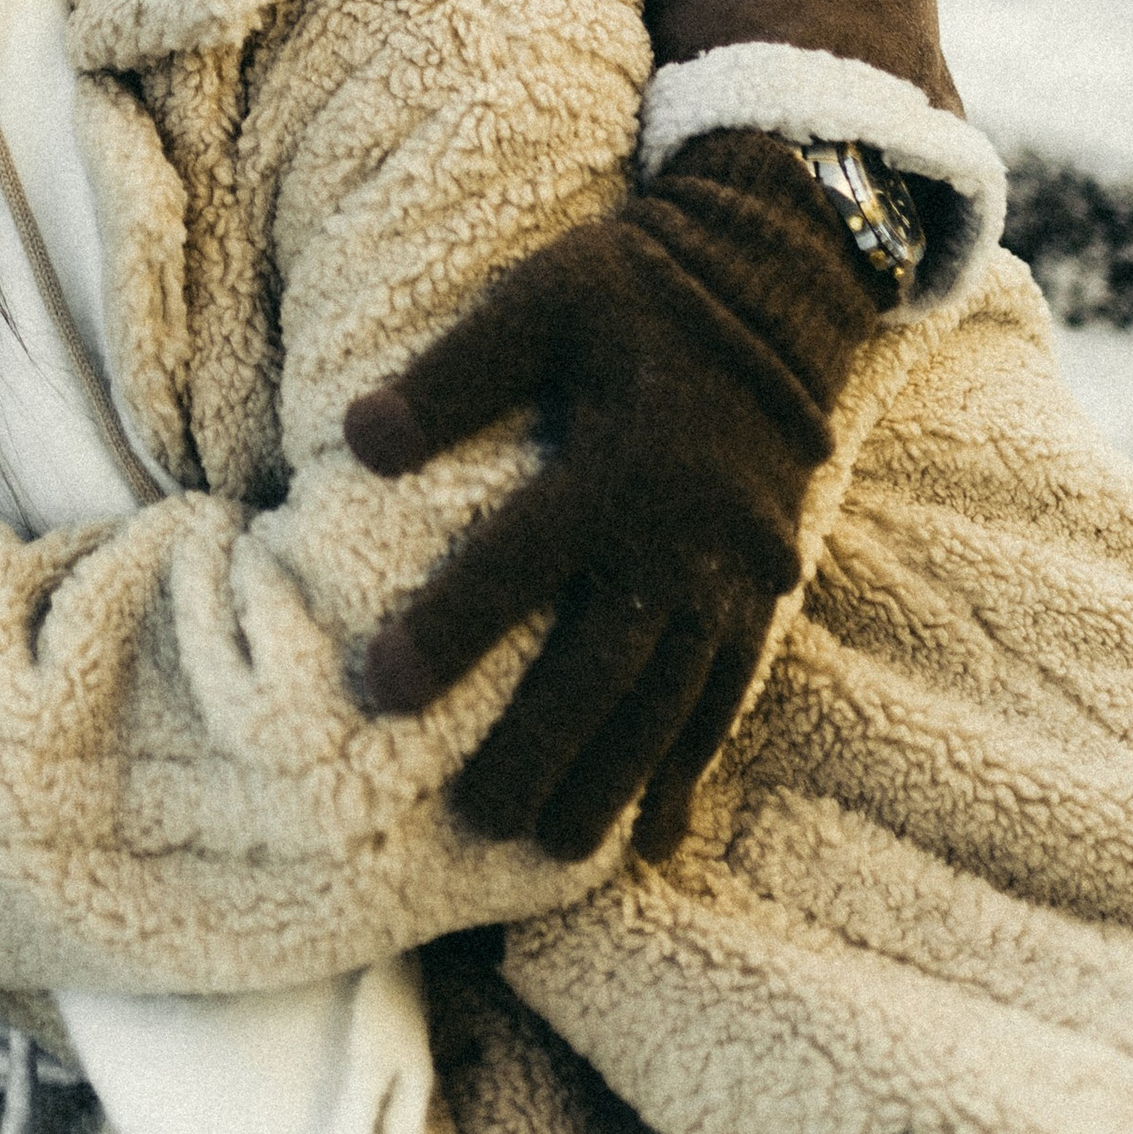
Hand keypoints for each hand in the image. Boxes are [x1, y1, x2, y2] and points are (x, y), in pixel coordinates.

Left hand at [345, 130, 881, 863]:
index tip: (377, 688)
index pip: (520, 558)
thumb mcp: (540, 295)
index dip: (450, 625)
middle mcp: (684, 531)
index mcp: (619, 457)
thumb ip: (452, 373)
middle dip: (538, 744)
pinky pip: (728, 698)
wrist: (775, 284)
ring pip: (669, 697)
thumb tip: (358, 441)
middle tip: (469, 821)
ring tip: (548, 849)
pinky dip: (690, 770)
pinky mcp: (766, 592)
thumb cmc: (633, 289)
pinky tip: (654, 838)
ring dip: (612, 778)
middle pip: (603, 660)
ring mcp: (734, 572)